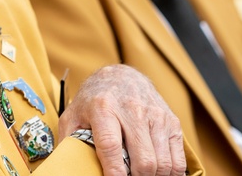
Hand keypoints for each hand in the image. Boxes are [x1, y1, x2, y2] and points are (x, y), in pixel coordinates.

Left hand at [59, 64, 185, 175]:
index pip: (111, 146)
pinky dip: (170, 173)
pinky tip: (156, 173)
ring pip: (162, 162)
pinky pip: (177, 158)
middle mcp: (132, 109)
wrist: (122, 75)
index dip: (114, 172)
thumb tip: (64, 167)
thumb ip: (68, 141)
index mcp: (103, 107)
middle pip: (143, 160)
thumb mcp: (73, 116)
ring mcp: (155, 115)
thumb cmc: (94, 100)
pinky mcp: (171, 120)